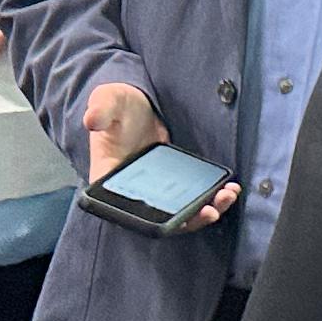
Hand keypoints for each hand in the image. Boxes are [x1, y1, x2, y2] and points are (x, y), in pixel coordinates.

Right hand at [77, 80, 240, 227]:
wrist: (137, 102)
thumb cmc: (118, 104)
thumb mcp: (109, 99)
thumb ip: (101, 108)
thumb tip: (92, 118)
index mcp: (110, 179)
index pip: (125, 209)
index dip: (147, 221)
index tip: (170, 219)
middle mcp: (134, 191)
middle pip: (160, 216)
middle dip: (187, 219)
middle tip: (209, 211)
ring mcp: (157, 188)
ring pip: (180, 210)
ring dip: (205, 211)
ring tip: (226, 197)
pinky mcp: (176, 182)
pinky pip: (193, 197)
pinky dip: (211, 198)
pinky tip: (229, 189)